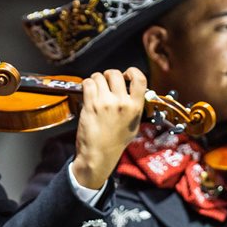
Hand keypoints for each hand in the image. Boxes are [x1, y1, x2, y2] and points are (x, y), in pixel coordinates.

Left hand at [70, 67, 146, 190]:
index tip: (126, 74)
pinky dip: (86, 84)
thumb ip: (134, 106)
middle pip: (116, 74)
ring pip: (99, 77)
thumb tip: (132, 91)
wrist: (99, 155)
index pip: (140, 79)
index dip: (132, 71)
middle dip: (108, 75)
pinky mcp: (91, 105)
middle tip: (105, 82)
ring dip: (96, 80)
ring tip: (95, 88)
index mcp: (135, 107)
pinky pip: (88, 83)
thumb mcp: (134, 125)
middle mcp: (122, 103)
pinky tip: (87, 92)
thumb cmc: (116, 142)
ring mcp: (106, 103)